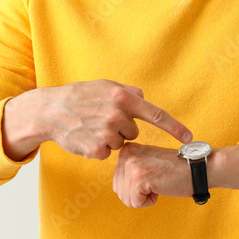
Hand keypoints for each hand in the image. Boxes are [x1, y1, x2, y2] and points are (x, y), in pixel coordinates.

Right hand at [34, 79, 192, 159]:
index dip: (174, 127)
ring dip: (108, 138)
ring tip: (90, 127)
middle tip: (100, 119)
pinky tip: (85, 137)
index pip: (155, 114)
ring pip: (119, 143)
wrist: (49, 112)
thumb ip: (126, 90)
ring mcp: (106, 133)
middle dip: (120, 128)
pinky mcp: (97, 149)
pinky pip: (106, 153)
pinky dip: (97, 148)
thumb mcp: (102, 85)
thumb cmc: (76, 96)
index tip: (189, 137)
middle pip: (132, 131)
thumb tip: (143, 97)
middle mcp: (116, 114)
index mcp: (121, 97)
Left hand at [113, 142, 192, 206]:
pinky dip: (149, 202)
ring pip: (126, 199)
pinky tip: (161, 188)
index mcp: (126, 150)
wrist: (198, 168)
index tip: (153, 176)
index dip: (137, 187)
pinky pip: (135, 203)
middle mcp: (126, 154)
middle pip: (120, 191)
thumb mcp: (148, 162)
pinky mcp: (139, 178)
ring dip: (144, 198)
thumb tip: (117, 187)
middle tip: (157, 181)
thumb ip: (131, 169)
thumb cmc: (175, 170)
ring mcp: (132, 165)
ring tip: (159, 183)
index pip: (118, 182)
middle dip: (138, 194)